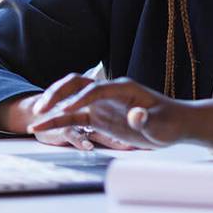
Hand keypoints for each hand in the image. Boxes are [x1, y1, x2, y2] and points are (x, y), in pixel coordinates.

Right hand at [34, 76, 212, 150]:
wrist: (177, 123)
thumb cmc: (171, 123)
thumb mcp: (161, 125)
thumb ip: (147, 120)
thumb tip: (135, 117)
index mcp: (124, 88)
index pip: (97, 89)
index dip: (81, 99)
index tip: (67, 110)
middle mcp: (110, 92)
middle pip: (77, 85)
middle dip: (58, 95)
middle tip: (41, 109)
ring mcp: (103, 104)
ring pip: (72, 100)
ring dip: (54, 107)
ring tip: (35, 121)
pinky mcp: (100, 117)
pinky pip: (76, 117)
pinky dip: (60, 121)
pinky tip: (45, 128)